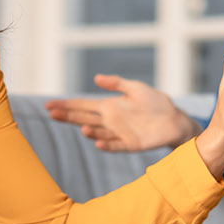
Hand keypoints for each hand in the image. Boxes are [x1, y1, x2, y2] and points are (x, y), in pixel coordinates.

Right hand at [45, 75, 198, 151]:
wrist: (174, 119)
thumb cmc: (155, 103)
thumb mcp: (136, 88)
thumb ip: (117, 83)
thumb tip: (96, 78)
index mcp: (109, 107)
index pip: (82, 106)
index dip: (66, 106)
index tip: (49, 105)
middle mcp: (110, 121)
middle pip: (84, 119)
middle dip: (68, 117)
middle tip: (52, 113)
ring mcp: (119, 134)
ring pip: (98, 133)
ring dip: (90, 132)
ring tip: (81, 128)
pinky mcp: (131, 144)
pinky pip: (116, 145)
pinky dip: (107, 144)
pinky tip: (98, 142)